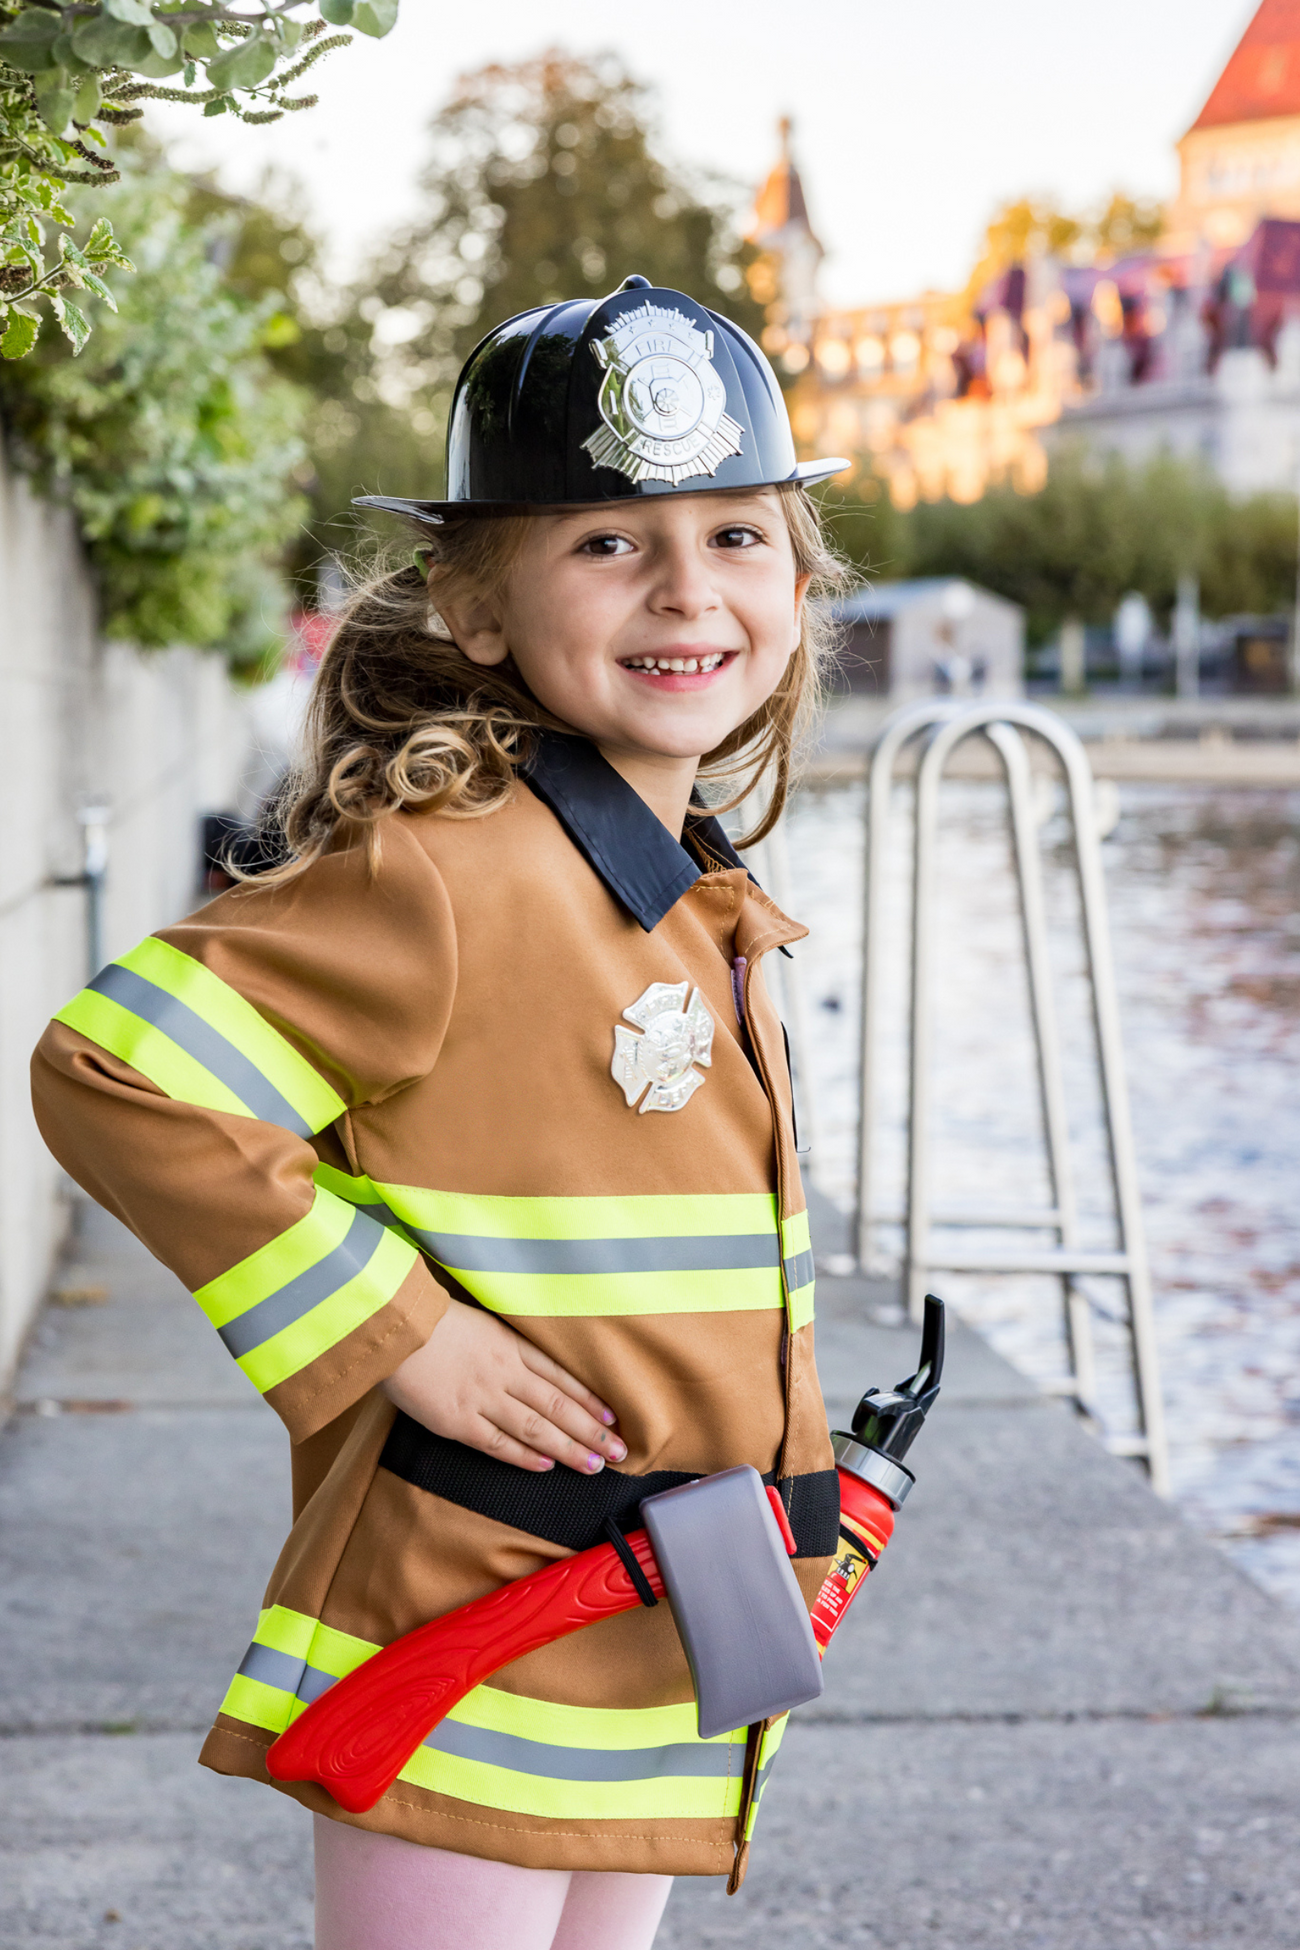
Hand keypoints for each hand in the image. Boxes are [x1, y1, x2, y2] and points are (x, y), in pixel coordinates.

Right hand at [382, 1299, 625, 1474]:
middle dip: (591, 1431)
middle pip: (558, 1406)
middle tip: (619, 1451)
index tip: (611, 1418)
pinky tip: (546, 1465)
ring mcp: (482, 1398)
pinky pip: (498, 1443)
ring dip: (568, 1449)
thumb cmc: (432, 1320)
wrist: (393, 1327)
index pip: (561, 1377)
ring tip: (594, 1465)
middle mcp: (504, 1373)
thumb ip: (505, 1344)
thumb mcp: (480, 1321)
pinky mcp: (457, 1421)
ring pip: (536, 1428)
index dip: (589, 1399)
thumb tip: (529, 1366)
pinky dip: (524, 1456)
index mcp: (510, 1345)